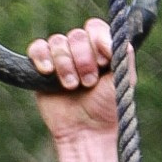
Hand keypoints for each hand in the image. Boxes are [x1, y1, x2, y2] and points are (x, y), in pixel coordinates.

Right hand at [28, 17, 124, 143]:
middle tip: (89, 82)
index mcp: (100, 49)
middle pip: (76, 35)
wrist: (85, 133)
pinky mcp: (42, 70)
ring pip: (57, 42)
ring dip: (65, 64)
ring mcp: (60, 59)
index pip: (94, 28)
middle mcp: (80, 51)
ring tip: (72, 86)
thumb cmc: (106, 109)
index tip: (104, 62)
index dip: (97, 41)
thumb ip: (125, 55)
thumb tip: (118, 36)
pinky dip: (41, 56)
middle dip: (83, 59)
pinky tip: (48, 72)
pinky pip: (37, 48)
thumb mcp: (124, 81)